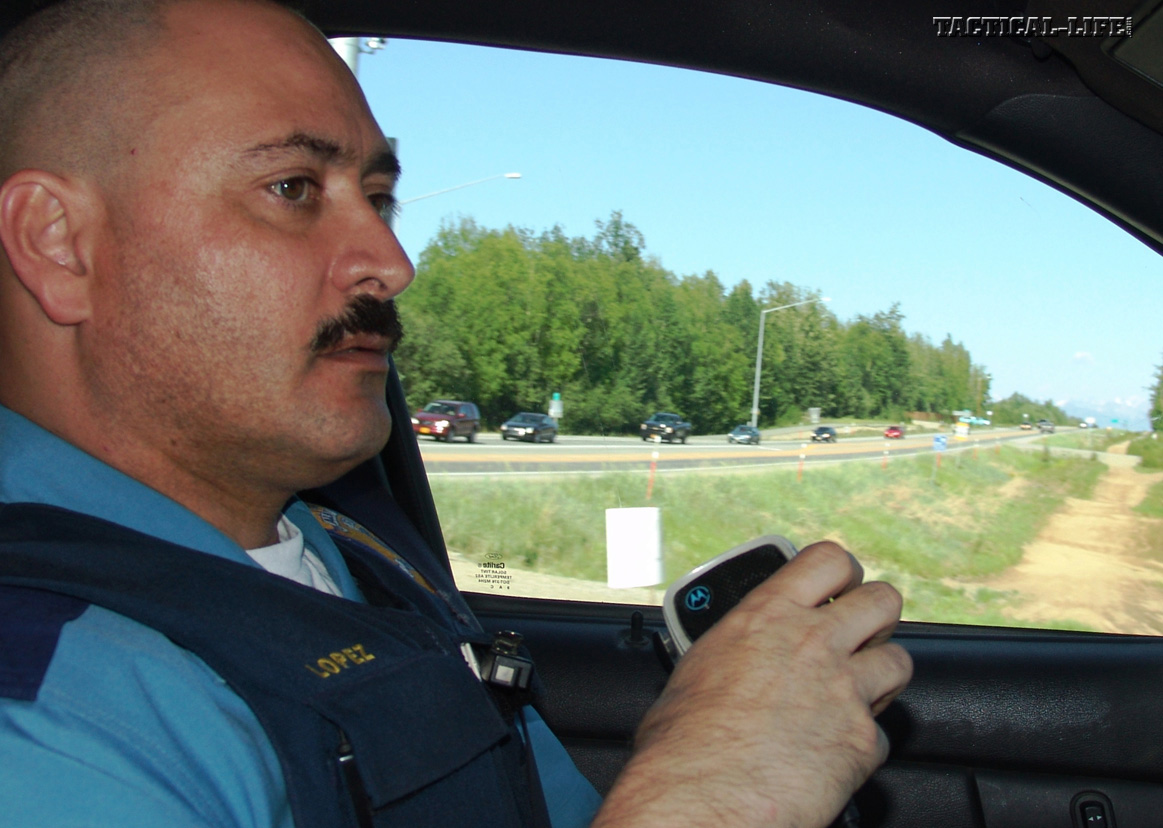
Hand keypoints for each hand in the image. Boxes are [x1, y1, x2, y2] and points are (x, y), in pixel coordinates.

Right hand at [592, 542, 911, 827]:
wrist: (701, 798)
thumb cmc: (683, 740)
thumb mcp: (700, 663)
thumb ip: (737, 644)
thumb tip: (735, 652)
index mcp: (767, 615)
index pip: (828, 559)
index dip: (841, 572)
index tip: (837, 586)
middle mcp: (813, 643)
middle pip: (882, 600)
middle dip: (875, 616)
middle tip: (857, 635)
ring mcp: (845, 691)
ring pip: (899, 660)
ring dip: (881, 674)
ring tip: (854, 692)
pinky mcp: (862, 741)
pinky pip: (881, 731)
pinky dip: (861, 741)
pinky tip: (832, 749)